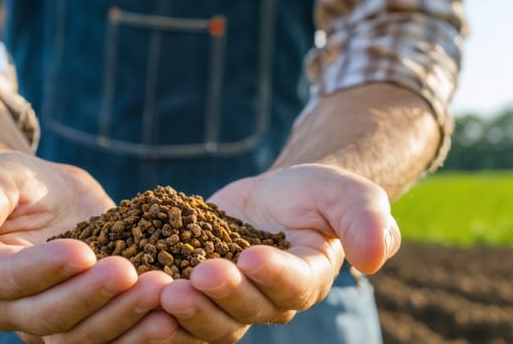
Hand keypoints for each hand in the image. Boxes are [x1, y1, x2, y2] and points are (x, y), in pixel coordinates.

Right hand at [0, 152, 188, 342]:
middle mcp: (8, 309)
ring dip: (124, 319)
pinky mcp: (86, 325)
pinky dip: (142, 333)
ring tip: (162, 292)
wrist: (50, 198)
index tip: (83, 251)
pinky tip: (173, 313)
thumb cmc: (16, 183)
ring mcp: (48, 324)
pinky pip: (112, 340)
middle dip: (92, 297)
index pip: (9, 282)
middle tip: (130, 273)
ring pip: (84, 338)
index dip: (45, 271)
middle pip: (49, 319)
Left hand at [159, 165, 399, 342]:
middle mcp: (268, 301)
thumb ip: (366, 220)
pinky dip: (158, 303)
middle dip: (220, 296)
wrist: (278, 193)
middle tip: (194, 277)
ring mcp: (229, 299)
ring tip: (161, 288)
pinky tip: (136, 287)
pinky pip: (179, 306)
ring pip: (209, 318)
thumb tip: (376, 256)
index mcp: (307, 281)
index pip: (292, 286)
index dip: (272, 276)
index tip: (251, 255)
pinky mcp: (196, 287)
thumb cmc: (318, 193)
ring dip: (187, 309)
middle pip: (245, 311)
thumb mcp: (347, 193)